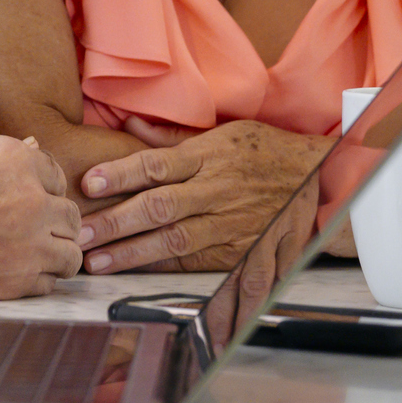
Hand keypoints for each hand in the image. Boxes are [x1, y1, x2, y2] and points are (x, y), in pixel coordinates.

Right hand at [0, 134, 81, 298]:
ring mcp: (26, 244)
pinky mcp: (13, 282)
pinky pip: (48, 284)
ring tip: (30, 254)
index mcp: (12, 159)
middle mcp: (29, 199)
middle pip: (70, 215)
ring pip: (70, 254)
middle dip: (54, 222)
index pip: (56, 174)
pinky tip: (12, 272)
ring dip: (53, 253)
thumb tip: (29, 146)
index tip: (30, 198)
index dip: (43, 187)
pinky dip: (36, 280)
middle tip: (33, 229)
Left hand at [76, 118, 333, 272]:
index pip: (156, 164)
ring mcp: (232, 223)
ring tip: (98, 262)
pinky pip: (202, 264)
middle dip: (116, 222)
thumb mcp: (223, 132)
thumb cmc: (266, 150)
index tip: (88, 183)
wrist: (322, 178)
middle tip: (80, 233)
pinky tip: (142, 278)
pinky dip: (167, 271)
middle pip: (160, 207)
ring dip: (134, 253)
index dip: (120, 174)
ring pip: (176, 241)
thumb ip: (171, 136)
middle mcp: (217, 190)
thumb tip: (128, 124)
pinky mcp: (244, 249)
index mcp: (209, 157)